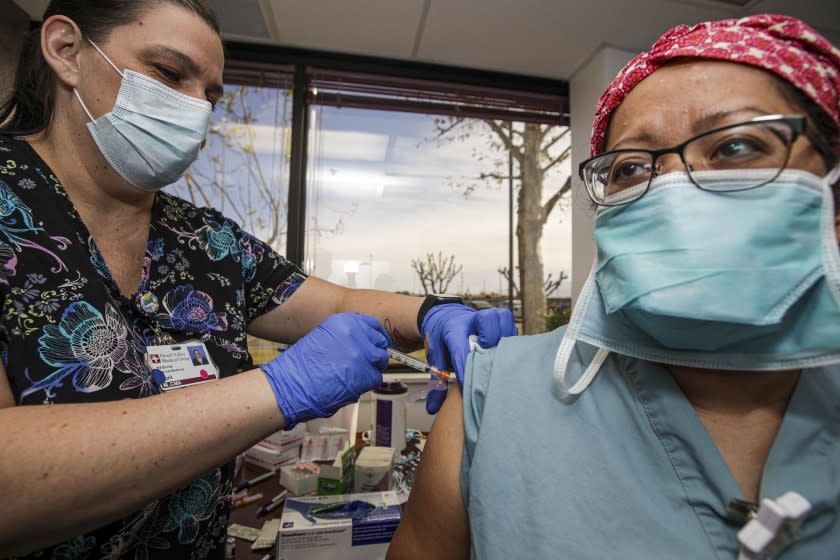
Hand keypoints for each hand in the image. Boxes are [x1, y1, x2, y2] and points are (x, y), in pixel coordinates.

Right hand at [261, 313, 389, 428]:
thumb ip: (345, 337)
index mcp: (344, 322)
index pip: (373, 325)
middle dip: (373, 355)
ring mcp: (362, 354)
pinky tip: (350, 384)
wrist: (291, 384)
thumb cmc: (300, 366)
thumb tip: (362, 342)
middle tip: (360, 363)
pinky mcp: (365, 374)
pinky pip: (375, 378)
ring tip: (351, 376)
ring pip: (379, 363)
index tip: (374, 343)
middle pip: (379, 344)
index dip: (374, 337)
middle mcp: (355, 334)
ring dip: (369, 370)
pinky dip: (366, 383)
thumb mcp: (322, 338)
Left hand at [421, 304, 516, 413]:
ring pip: (500, 317)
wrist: (443, 316)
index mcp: (452, 330)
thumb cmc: (441, 338)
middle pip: (484, 320)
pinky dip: (511, 333)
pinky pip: (509, 322)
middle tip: (488, 354)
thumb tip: (433, 408)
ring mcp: (484, 318)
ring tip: (501, 350)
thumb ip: (436, 381)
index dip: (464, 369)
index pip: (459, 350)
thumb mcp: (435, 357)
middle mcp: (470, 321)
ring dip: (503, 333)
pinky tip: (507, 347)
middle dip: (489, 337)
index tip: (467, 385)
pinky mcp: (496, 319)